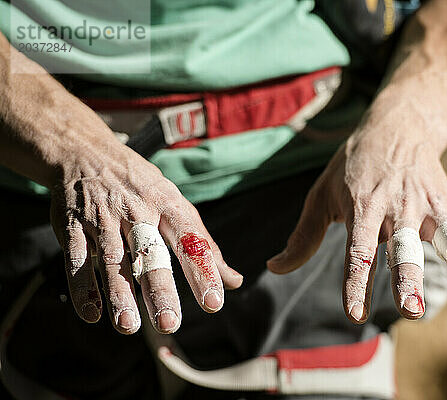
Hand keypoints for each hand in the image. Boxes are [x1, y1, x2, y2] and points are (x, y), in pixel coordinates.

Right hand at [0, 39, 241, 334]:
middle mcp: (137, 210)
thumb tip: (235, 282)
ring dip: (120, 294)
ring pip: (112, 260)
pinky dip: (83, 287)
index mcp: (167, 204)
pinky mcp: (72, 226)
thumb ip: (204, 246)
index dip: (202, 270)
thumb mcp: (175, 205)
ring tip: (129, 327)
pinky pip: (77, 259)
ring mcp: (102, 218)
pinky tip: (92, 315)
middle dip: (160, 289)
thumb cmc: (141, 186)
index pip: (190, 240)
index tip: (214, 303)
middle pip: (150, 254)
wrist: (85, 152)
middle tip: (170, 323)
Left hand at [267, 121, 446, 322]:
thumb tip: (274, 268)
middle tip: (412, 311)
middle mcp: (396, 207)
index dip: (356, 282)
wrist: (396, 125)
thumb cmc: (353, 166)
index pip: (358, 251)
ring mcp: (426, 203)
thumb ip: (303, 236)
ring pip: (446, 234)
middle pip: (403, 247)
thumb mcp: (320, 194)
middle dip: (409, 279)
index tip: (354, 313)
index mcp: (362, 207)